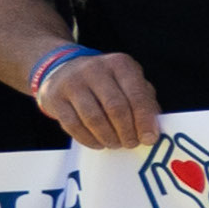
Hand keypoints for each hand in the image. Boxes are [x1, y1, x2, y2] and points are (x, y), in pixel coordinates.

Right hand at [28, 44, 160, 150]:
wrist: (63, 70)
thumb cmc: (106, 82)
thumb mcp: (128, 82)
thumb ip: (144, 101)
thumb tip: (153, 129)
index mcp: (120, 64)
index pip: (136, 95)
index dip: (144, 120)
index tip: (149, 139)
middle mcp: (95, 69)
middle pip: (116, 107)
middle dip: (127, 131)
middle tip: (131, 144)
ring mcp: (72, 82)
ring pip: (94, 118)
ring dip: (108, 137)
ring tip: (116, 144)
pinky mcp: (55, 97)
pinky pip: (73, 125)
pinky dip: (89, 139)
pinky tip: (99, 143)